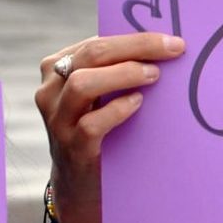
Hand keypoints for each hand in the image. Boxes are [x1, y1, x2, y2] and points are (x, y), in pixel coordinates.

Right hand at [36, 32, 183, 222]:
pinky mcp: (70, 147)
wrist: (80, 185)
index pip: (95, 42)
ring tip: (153, 75)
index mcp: (58, 69)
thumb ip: (115, 71)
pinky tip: (137, 104)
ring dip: (123, 74)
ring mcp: (57, 119)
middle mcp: (50, 90)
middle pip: (91, 54)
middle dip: (135, 47)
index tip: (171, 40)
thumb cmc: (100, 130)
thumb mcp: (100, 96)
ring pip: (82, 83)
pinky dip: (117, 110)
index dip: (135, 38)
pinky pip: (90, 124)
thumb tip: (162, 47)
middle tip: (172, 49)